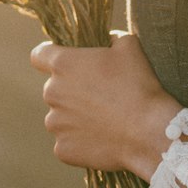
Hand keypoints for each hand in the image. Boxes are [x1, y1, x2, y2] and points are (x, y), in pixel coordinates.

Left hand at [29, 32, 182, 179]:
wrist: (149, 132)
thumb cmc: (139, 85)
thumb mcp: (130, 47)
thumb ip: (111, 38)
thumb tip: (107, 41)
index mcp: (63, 64)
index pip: (38, 55)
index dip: (50, 57)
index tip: (65, 64)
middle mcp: (51, 93)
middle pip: (54, 89)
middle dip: (72, 90)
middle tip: (101, 96)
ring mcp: (55, 124)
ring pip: (60, 117)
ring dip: (75, 117)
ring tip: (105, 121)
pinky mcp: (62, 149)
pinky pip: (68, 141)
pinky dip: (81, 141)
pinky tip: (104, 139)